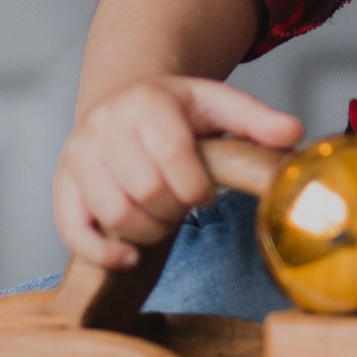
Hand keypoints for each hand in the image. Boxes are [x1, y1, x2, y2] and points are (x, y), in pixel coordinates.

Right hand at [55, 76, 301, 269]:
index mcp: (147, 102)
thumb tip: (294, 133)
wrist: (122, 99)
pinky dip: (102, 252)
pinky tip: (129, 257)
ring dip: (148, 231)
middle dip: (175, 210)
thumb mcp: (217, 103)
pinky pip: (73, 230)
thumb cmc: (175, 110)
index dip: (197, 188)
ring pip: (115, 214)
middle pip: (146, 191)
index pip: (173, 157)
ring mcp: (79, 156)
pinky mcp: (62, 186)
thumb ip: (255, 118)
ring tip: (163, 218)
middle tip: (184, 205)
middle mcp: (105, 126)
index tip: (206, 195)